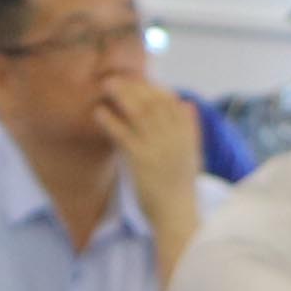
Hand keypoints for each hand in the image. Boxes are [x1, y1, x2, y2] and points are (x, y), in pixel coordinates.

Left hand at [96, 67, 201, 214]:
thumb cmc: (180, 187)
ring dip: (122, 95)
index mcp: (187, 135)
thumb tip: (187, 103)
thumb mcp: (192, 154)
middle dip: (135, 85)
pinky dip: (110, 120)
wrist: (177, 214)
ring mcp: (159, 147)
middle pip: (154, 102)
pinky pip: (123, 134)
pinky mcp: (142, 160)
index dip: (153, 86)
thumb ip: (189, 129)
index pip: (172, 101)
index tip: (139, 78)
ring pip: (140, 112)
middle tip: (116, 77)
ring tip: (106, 85)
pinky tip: (98, 112)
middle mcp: (175, 137)